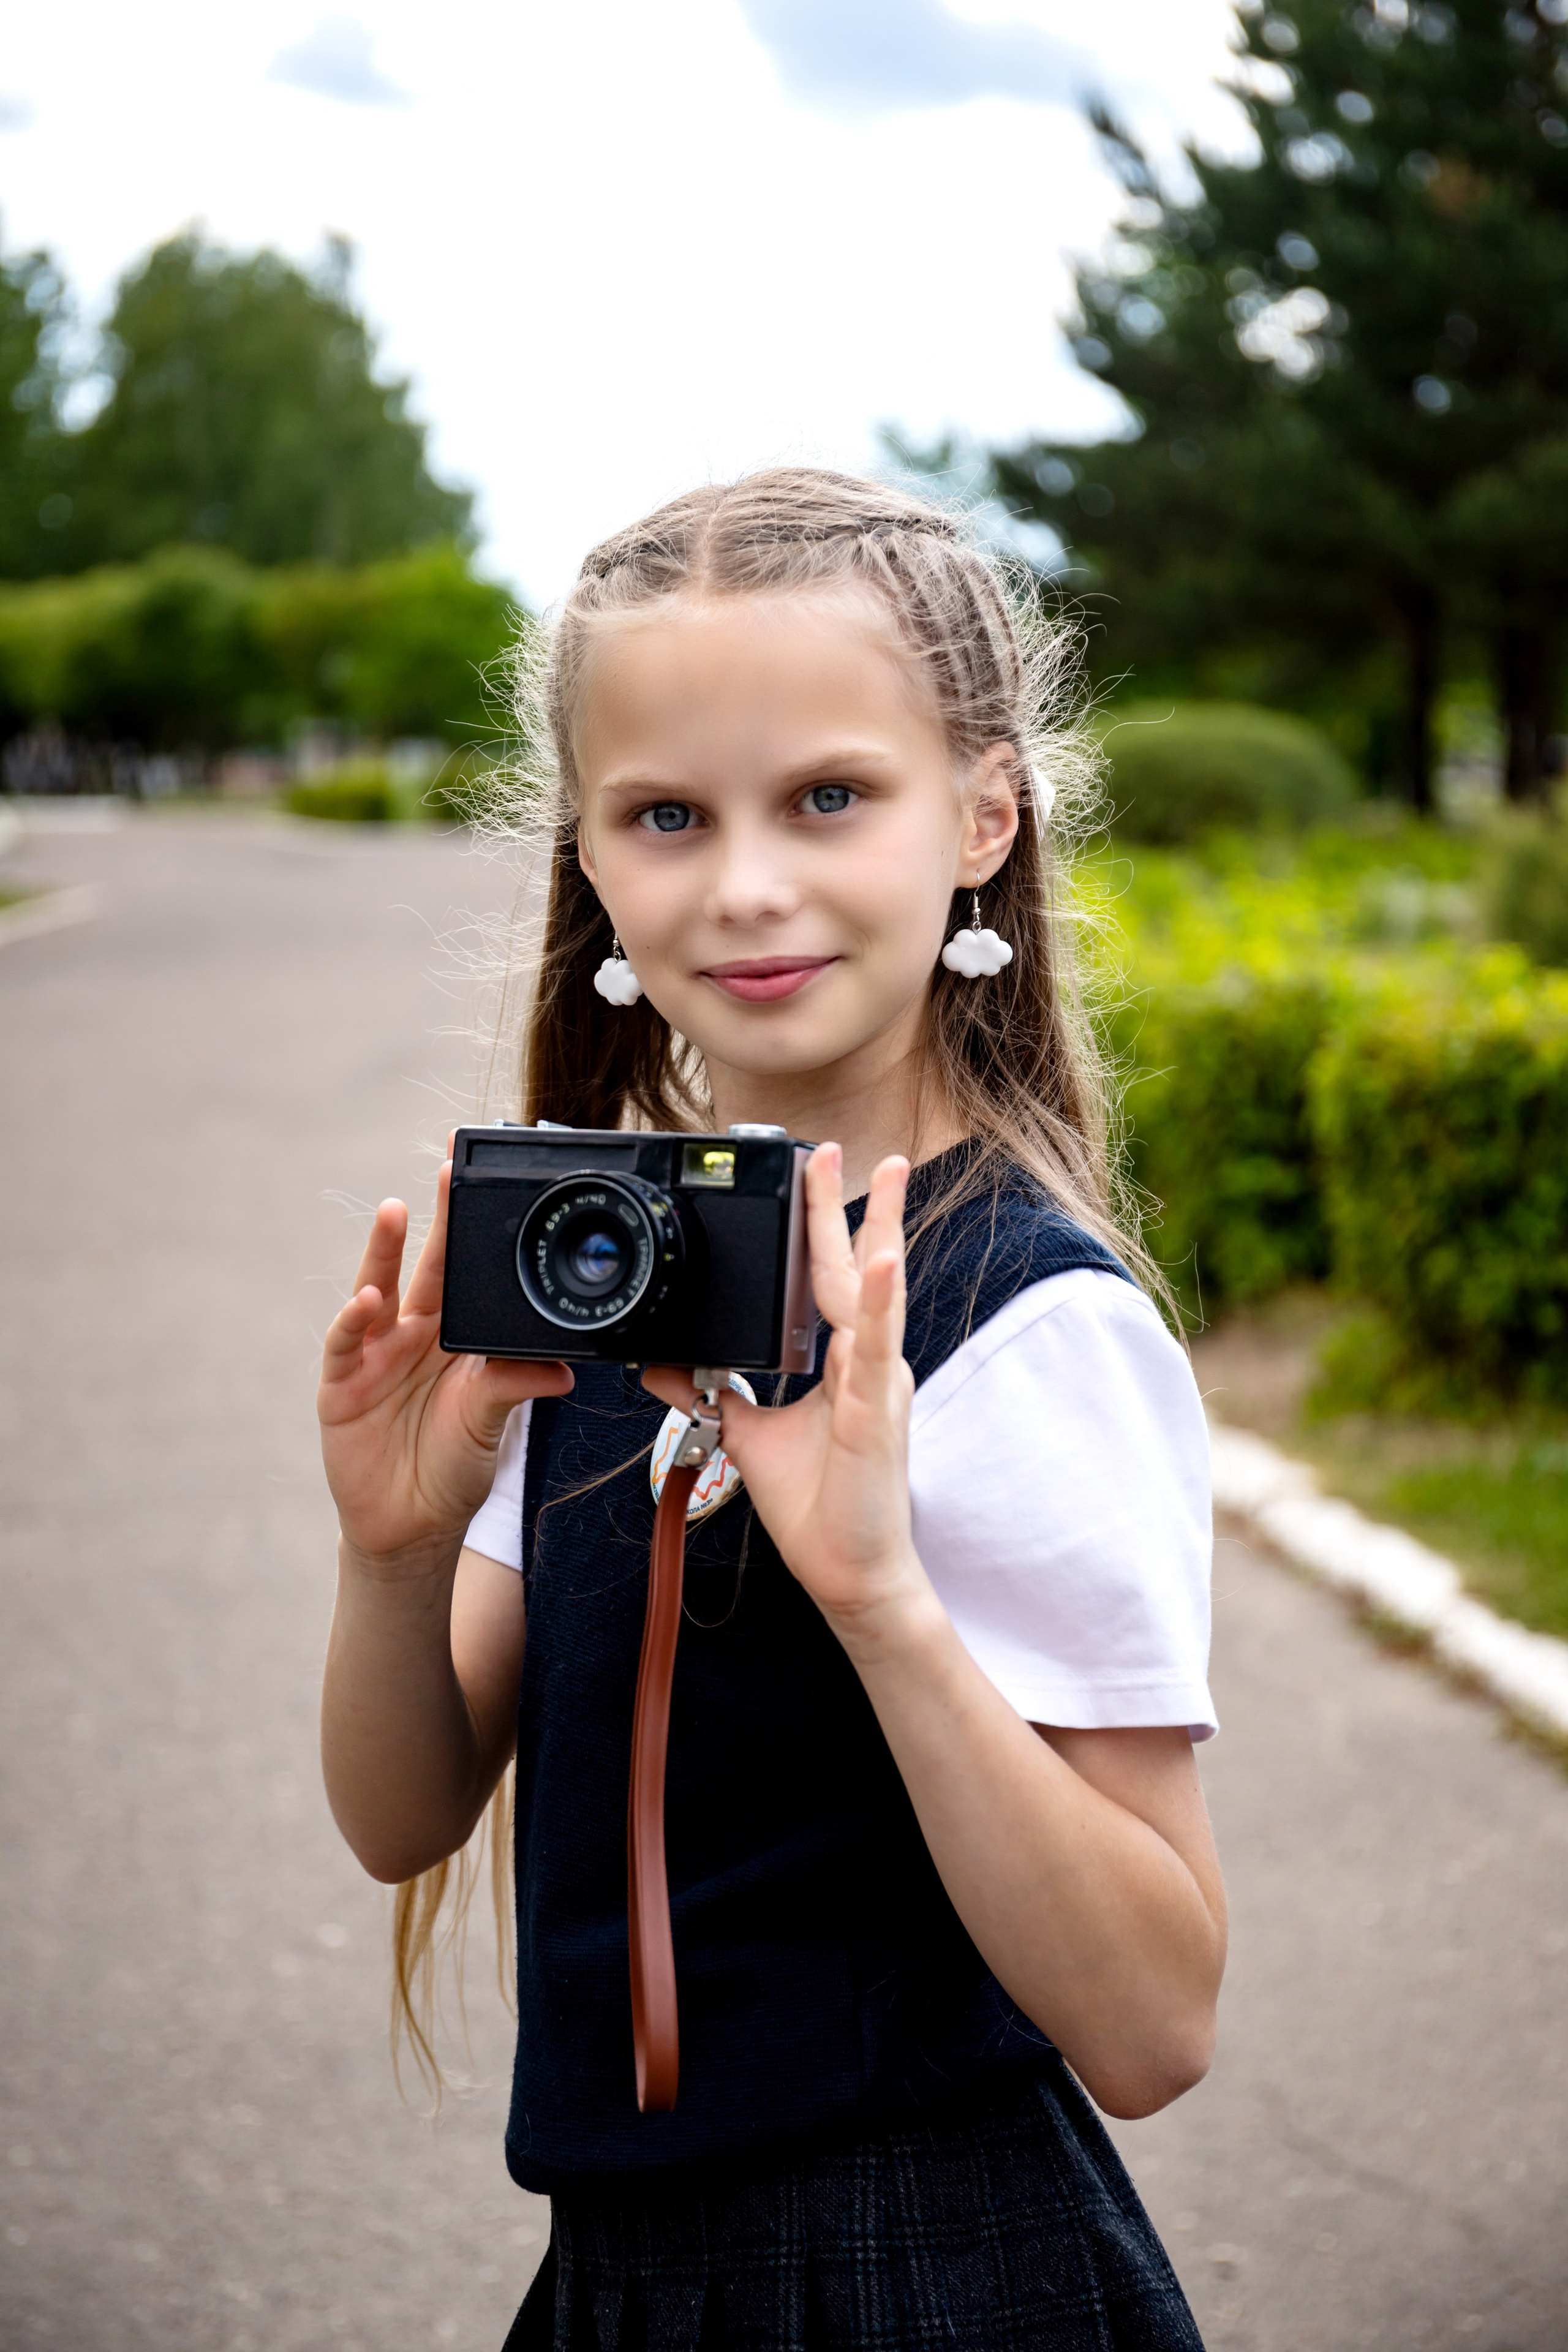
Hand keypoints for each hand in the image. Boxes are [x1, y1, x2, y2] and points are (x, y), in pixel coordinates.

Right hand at [318, 1140, 571, 1571]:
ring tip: (394, 1212)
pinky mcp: (341, 1385)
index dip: (467, 1229)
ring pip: (376, 1290)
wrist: (411, 1525)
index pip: (462, 1271)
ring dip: (382, 1251)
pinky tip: (364, 1301)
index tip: (483, 1185)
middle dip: (434, 1218)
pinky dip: (351, 1321)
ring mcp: (373, 1355)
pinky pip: (344, 1344)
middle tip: (446, 1170)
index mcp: (451, 1335)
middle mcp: (411, 1334)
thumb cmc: (451, 1465)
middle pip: (424, 1267)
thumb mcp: (490, 1423)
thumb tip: (560, 1371)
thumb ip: (513, 1388)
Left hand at [645, 1146, 928, 1643]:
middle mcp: (867, 1362)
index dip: (826, 1227)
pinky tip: (880, 1261)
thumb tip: (667, 1363)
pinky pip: (876, 1346)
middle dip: (849, 1203)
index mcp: (844, 1363)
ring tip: (880, 1174)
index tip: (815, 1175)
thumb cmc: (819, 1509)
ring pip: (874, 1293)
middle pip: (856, 1267)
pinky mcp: (876, 1410)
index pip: (834, 1280)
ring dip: (877, 1229)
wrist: (849, 1572)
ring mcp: (877, 1383)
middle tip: (838, 1148)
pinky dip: (877, 1301)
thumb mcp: (749, 1437)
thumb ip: (716, 1394)